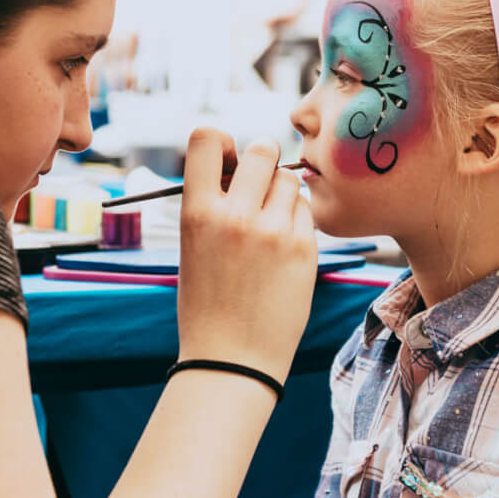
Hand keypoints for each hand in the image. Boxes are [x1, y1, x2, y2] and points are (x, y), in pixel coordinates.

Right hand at [176, 129, 317, 384]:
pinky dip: (297, 221)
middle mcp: (236, 216)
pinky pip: (306, 212)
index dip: (220, 142)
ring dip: (281, 193)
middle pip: (262, 150)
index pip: (206, 138)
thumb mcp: (192, 246)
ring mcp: (274, 232)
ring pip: (290, 180)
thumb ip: (212, 203)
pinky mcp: (304, 249)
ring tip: (269, 224)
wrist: (232, 360)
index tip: (226, 161)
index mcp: (196, 213)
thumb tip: (236, 166)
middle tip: (258, 184)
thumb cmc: (207, 304)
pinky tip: (282, 248)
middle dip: (262, 160)